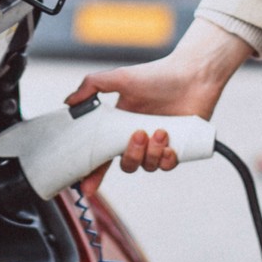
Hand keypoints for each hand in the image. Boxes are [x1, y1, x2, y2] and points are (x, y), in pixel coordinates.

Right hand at [64, 20, 254, 196]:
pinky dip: (167, 160)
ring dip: (151, 153)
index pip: (103, 154)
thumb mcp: (120, 77)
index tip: (86, 186)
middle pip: (126, 163)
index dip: (94, 172)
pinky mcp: (178, 148)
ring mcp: (158, 144)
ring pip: (147, 166)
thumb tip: (68, 102)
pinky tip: (170, 146)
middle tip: (139, 135)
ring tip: (160, 131)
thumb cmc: (158, 75)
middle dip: (131, 155)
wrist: (193, 75)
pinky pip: (167, 166)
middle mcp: (139, 137)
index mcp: (121, 125)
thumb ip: (91, 86)